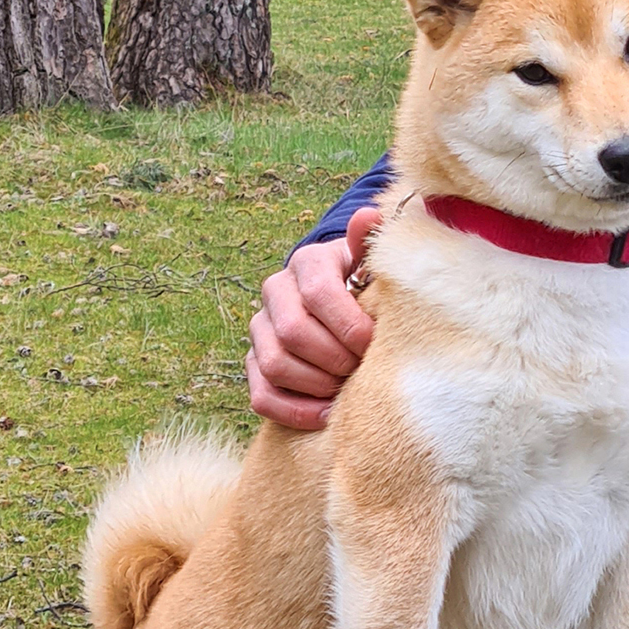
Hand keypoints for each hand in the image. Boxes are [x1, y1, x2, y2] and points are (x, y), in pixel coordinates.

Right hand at [247, 207, 380, 428]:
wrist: (345, 302)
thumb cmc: (370, 283)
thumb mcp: (376, 260)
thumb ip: (374, 241)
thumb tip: (370, 215)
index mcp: (307, 262)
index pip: (318, 294)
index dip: (349, 325)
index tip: (375, 342)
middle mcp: (275, 292)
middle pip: (294, 334)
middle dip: (335, 358)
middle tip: (363, 369)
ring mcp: (260, 329)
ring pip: (275, 365)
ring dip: (318, 384)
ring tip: (348, 387)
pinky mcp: (253, 364)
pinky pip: (262, 396)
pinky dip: (296, 411)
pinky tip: (328, 413)